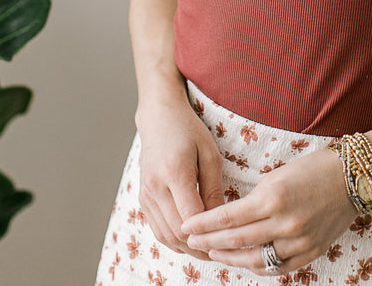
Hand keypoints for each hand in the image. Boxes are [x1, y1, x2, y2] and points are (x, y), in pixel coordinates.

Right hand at [136, 95, 224, 256]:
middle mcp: (155, 187)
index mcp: (174, 173)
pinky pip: (157, 229)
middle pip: (177, 231)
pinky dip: (173, 240)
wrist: (158, 118)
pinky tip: (190, 240)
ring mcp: (145, 195)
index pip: (191, 217)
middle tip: (222, 252)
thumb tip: (219, 219)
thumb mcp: (210, 154)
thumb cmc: (188, 132)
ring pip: (165, 235)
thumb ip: (213, 188)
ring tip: (209, 251)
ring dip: (187, 248)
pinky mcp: (143, 199)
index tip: (228, 239)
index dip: (209, 233)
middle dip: (200, 246)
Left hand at [181, 147, 354, 274]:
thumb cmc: (313, 168)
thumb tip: (231, 218)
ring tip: (213, 252)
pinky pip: (277, 268)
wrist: (353, 178)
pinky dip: (257, 266)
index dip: (204, 224)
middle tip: (191, 241)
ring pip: (254, 259)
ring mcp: (298, 242)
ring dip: (229, 257)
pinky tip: (244, 261)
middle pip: (236, 240)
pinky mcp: (310, 253)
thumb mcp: (278, 176)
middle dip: (209, 241)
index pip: (228, 217)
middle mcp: (284, 223)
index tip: (187, 226)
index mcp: (273, 198)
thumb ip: (255, 200)